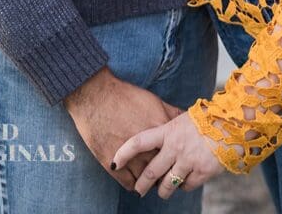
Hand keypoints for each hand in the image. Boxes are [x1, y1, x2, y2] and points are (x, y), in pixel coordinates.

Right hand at [64, 67, 181, 190]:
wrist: (96, 96)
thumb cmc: (125, 96)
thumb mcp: (153, 101)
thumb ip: (171, 114)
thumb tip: (185, 121)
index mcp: (161, 131)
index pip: (177, 154)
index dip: (177, 159)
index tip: (176, 161)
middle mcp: (148, 147)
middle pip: (164, 171)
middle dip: (166, 175)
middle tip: (165, 175)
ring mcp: (131, 158)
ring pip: (147, 182)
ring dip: (149, 183)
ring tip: (149, 181)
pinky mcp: (113, 165)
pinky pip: (129, 184)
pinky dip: (133, 185)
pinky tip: (135, 182)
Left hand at [112, 110, 223, 197]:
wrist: (232, 123)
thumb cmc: (206, 119)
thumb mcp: (183, 118)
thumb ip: (169, 128)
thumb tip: (154, 135)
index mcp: (169, 130)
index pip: (139, 142)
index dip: (124, 152)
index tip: (114, 162)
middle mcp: (176, 147)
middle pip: (151, 172)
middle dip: (141, 184)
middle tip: (138, 190)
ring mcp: (189, 161)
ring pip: (168, 185)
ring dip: (162, 191)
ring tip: (162, 192)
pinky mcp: (202, 172)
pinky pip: (186, 186)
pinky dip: (184, 186)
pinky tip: (184, 182)